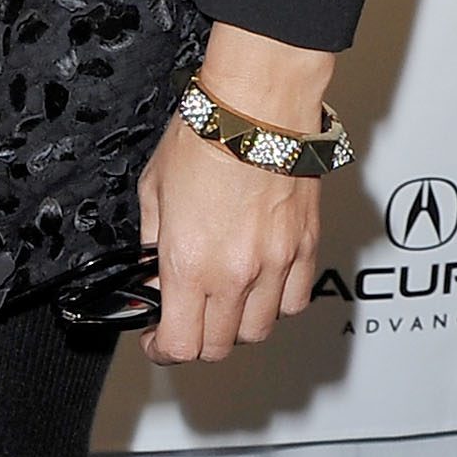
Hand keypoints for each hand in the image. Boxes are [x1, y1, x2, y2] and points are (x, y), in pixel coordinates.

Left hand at [135, 24, 332, 363]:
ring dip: (236, 325)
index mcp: (189, 263)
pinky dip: (275, 303)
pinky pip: (294, 302)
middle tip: (183, 319)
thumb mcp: (153, 189)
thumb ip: (152, 244)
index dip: (162, 350)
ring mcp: (274, 266)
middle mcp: (234, 274)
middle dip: (195, 339)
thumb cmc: (202, 136)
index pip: (180, 343)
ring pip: (259, 331)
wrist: (256, 107)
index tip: (154, 340)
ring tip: (222, 299)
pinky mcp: (304, 251)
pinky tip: (260, 284)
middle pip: (219, 346)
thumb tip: (153, 278)